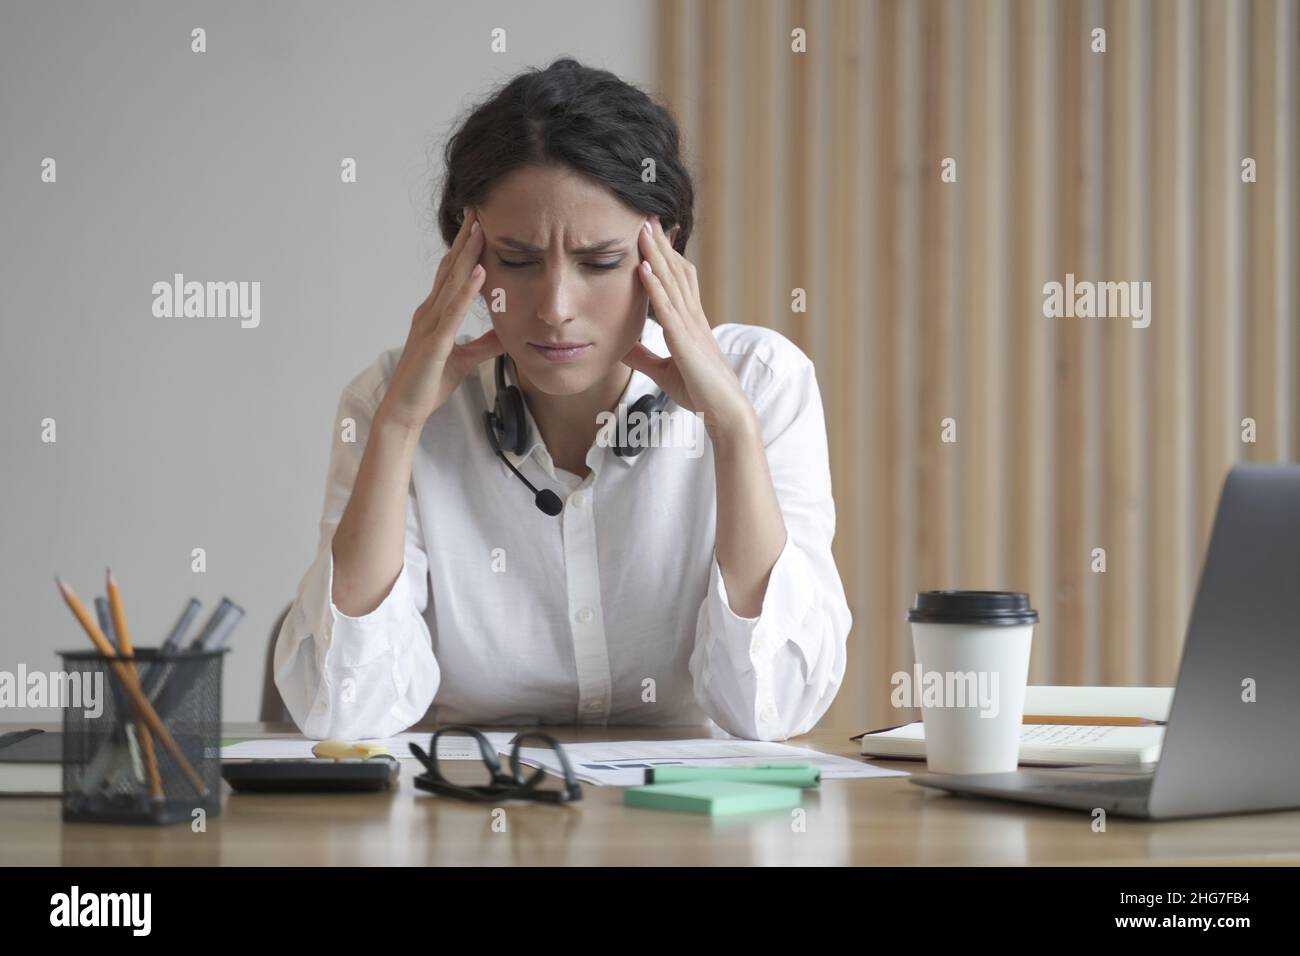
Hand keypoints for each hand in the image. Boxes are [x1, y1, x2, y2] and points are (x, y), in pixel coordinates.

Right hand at [378, 206, 505, 431]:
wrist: (406, 409)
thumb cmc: (429, 384)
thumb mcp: (465, 359)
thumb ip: (484, 343)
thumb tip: (506, 332)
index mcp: (435, 314)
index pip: (452, 274)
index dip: (466, 249)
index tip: (479, 225)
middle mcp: (430, 312)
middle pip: (450, 269)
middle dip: (465, 240)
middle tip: (478, 210)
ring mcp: (430, 325)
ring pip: (451, 283)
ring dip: (466, 256)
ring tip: (481, 230)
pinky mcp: (434, 343)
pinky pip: (452, 313)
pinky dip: (466, 292)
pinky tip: (479, 274)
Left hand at [623, 216, 754, 437]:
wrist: (724, 411)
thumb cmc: (700, 392)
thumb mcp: (664, 370)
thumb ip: (643, 355)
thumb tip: (621, 344)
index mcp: (690, 322)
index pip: (678, 280)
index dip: (666, 255)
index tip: (653, 234)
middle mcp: (693, 317)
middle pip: (676, 271)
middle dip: (661, 243)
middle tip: (647, 216)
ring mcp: (690, 326)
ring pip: (671, 282)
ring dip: (656, 254)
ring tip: (643, 228)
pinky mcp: (685, 340)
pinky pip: (667, 307)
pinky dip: (655, 285)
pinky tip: (643, 267)